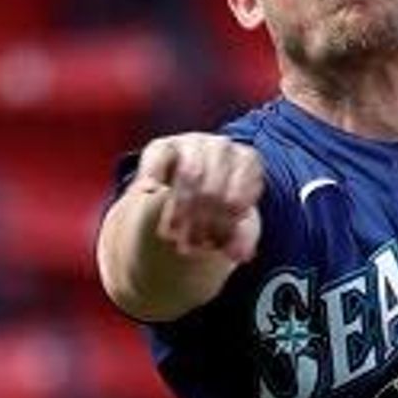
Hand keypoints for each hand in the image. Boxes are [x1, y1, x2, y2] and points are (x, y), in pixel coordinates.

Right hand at [131, 134, 267, 264]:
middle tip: (194, 247)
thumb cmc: (220, 205)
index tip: (217, 244)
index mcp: (247, 161)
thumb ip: (241, 238)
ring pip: (188, 174)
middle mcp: (222, 147)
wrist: (194, 187)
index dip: (224, 226)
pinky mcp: (164, 146)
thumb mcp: (235, 222)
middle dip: (201, 224)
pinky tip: (150, 193)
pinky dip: (153, 175)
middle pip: (212, 189)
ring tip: (175, 236)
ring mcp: (193, 142)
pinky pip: (157, 157)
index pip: (238, 197)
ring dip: (181, 210)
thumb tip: (239, 255)